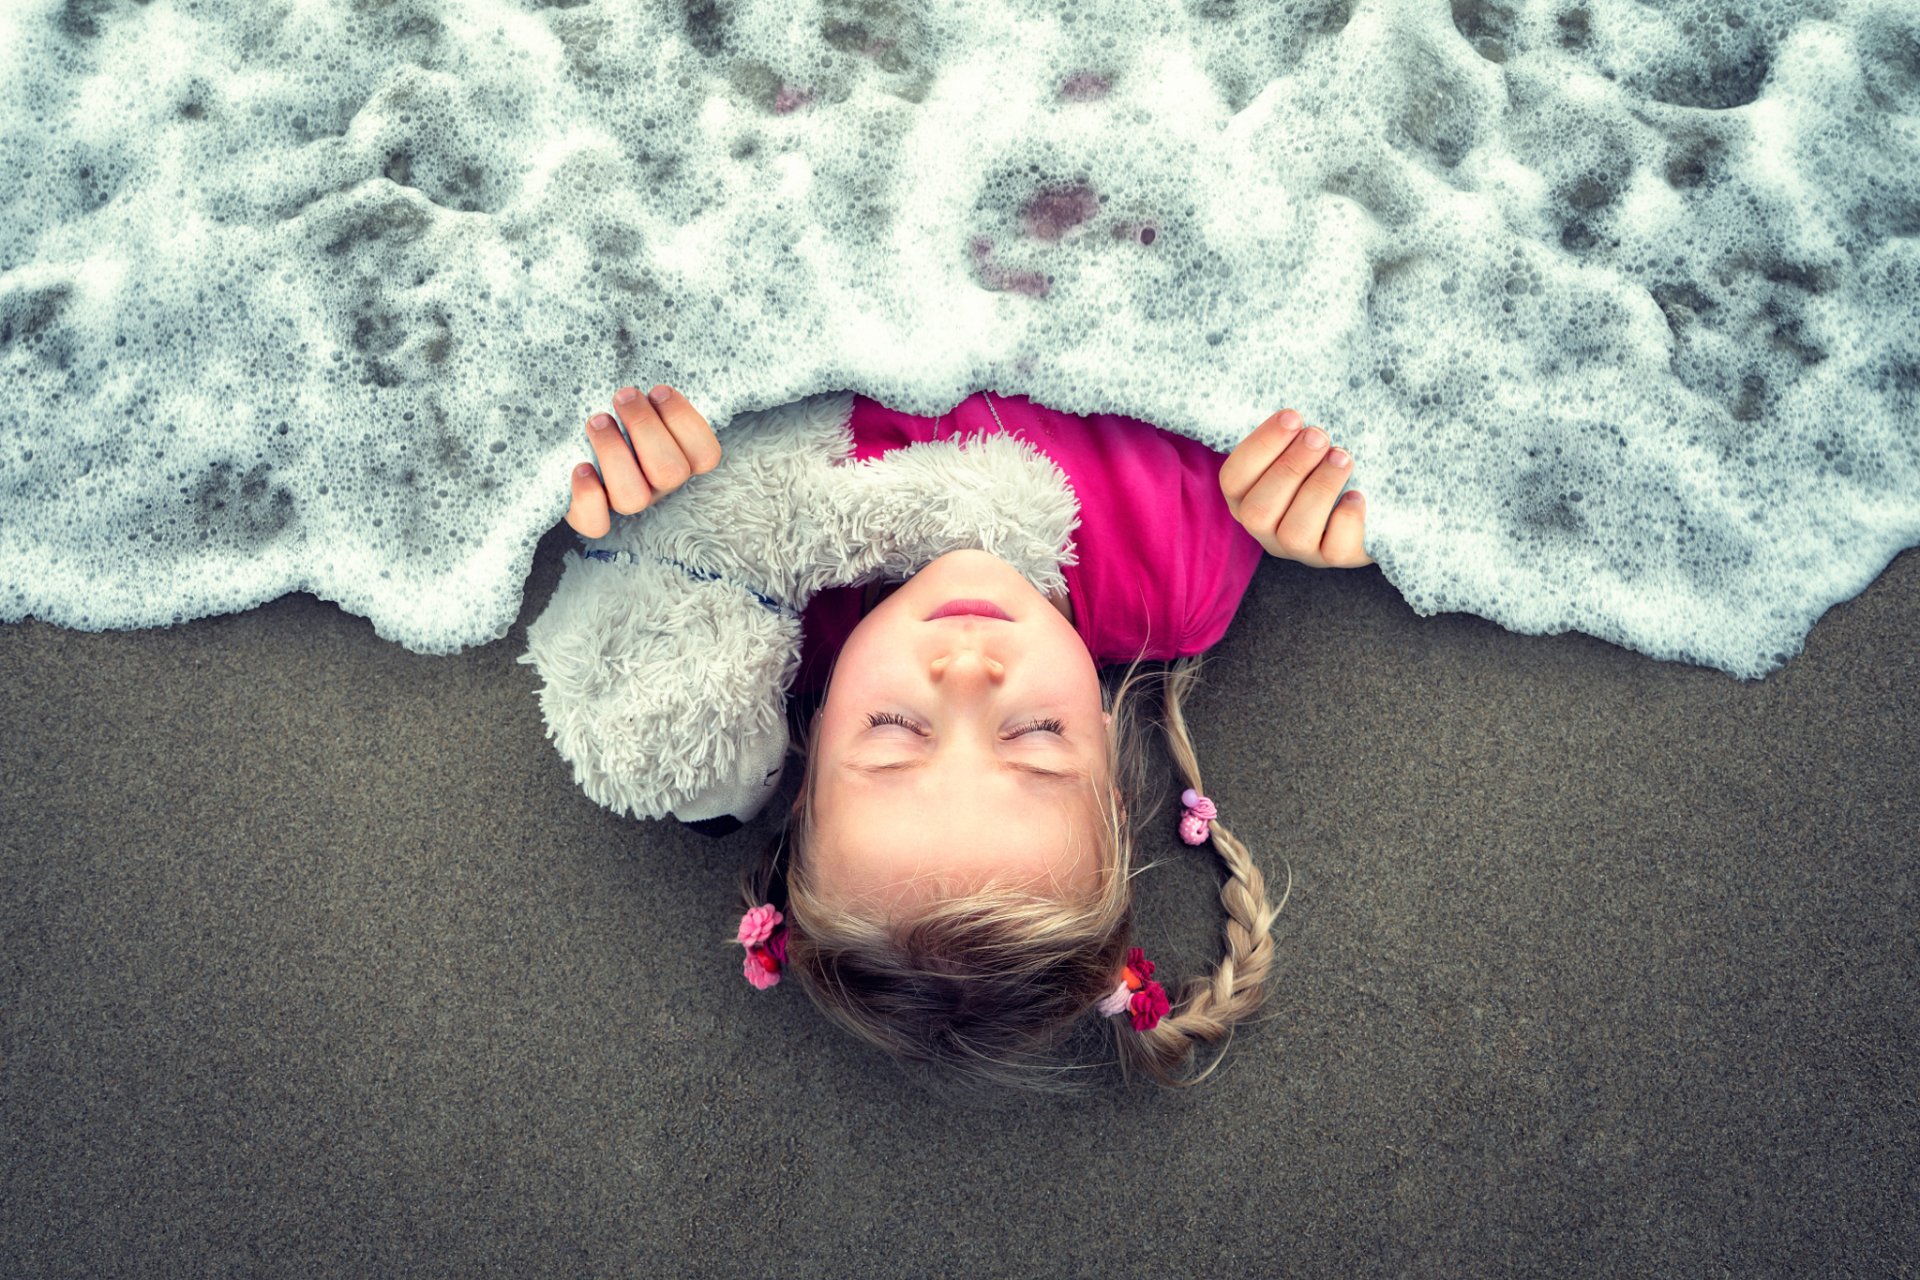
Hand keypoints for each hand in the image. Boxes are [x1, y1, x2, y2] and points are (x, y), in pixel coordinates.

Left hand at [565, 385, 721, 537]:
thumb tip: (643, 353)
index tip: (657, 390)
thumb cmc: (614, 414)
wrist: (569, 442)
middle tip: (622, 395)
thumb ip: (650, 393)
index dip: (685, 421)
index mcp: (680, 457)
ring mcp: (626, 501)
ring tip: (597, 420)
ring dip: (615, 453)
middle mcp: (658, 484)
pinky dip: (588, 496)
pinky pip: (596, 524)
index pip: (706, 455)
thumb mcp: (638, 401)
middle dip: (645, 428)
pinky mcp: (590, 515)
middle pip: (670, 472)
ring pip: (633, 497)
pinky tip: (580, 467)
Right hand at [1218, 409, 1373, 567]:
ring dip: (1319, 489)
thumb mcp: (1299, 449)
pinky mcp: (1334, 559)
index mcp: (1246, 497)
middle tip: (1319, 436)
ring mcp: (1298, 549)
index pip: (1233, 479)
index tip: (1293, 417)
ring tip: (1342, 458)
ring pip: (1294, 534)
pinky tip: (1357, 494)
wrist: (1370, 504)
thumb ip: (1290, 437)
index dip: (1260, 447)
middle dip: (1291, 467)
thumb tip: (1296, 416)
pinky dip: (1347, 519)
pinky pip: (1335, 550)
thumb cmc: (1322, 465)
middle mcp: (1265, 529)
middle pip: (1258, 511)